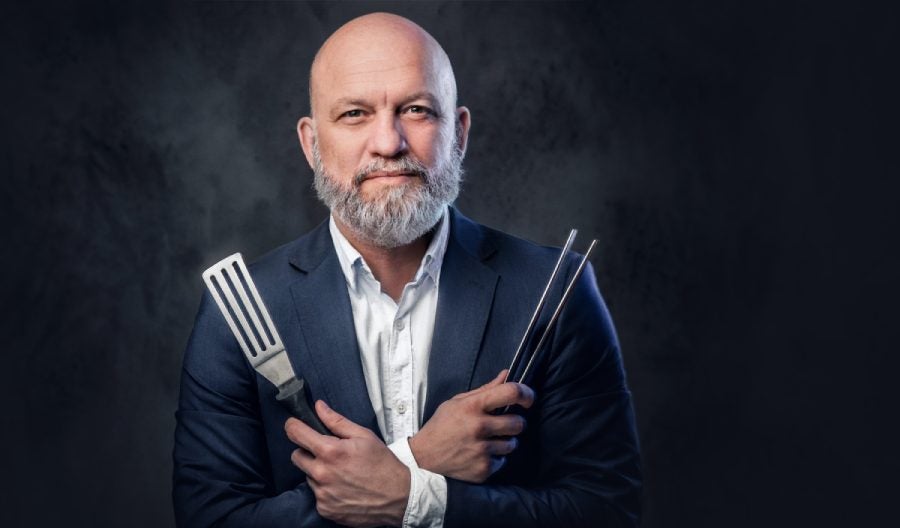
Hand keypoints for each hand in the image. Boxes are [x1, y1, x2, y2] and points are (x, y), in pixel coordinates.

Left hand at [285, 401, 409, 527]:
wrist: (399, 497)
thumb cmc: (383, 464)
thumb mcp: (363, 436)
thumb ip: (337, 421)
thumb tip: (319, 407)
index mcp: (330, 452)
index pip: (296, 434)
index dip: (293, 426)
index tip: (294, 425)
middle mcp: (322, 474)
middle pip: (296, 456)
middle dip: (307, 451)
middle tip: (326, 452)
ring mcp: (322, 494)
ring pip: (308, 476)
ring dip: (318, 472)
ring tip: (341, 472)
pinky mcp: (326, 509)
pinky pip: (317, 495)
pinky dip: (326, 490)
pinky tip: (343, 487)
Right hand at [409, 370, 534, 482]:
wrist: (424, 457)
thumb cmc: (442, 425)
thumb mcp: (457, 402)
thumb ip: (485, 389)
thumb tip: (507, 374)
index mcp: (472, 406)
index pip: (511, 392)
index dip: (526, 393)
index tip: (528, 398)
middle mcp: (479, 427)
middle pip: (518, 423)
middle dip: (515, 422)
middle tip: (505, 424)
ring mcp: (481, 450)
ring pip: (513, 444)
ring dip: (506, 442)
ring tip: (490, 440)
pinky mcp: (483, 469)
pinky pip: (503, 461)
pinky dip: (495, 458)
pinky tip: (481, 454)